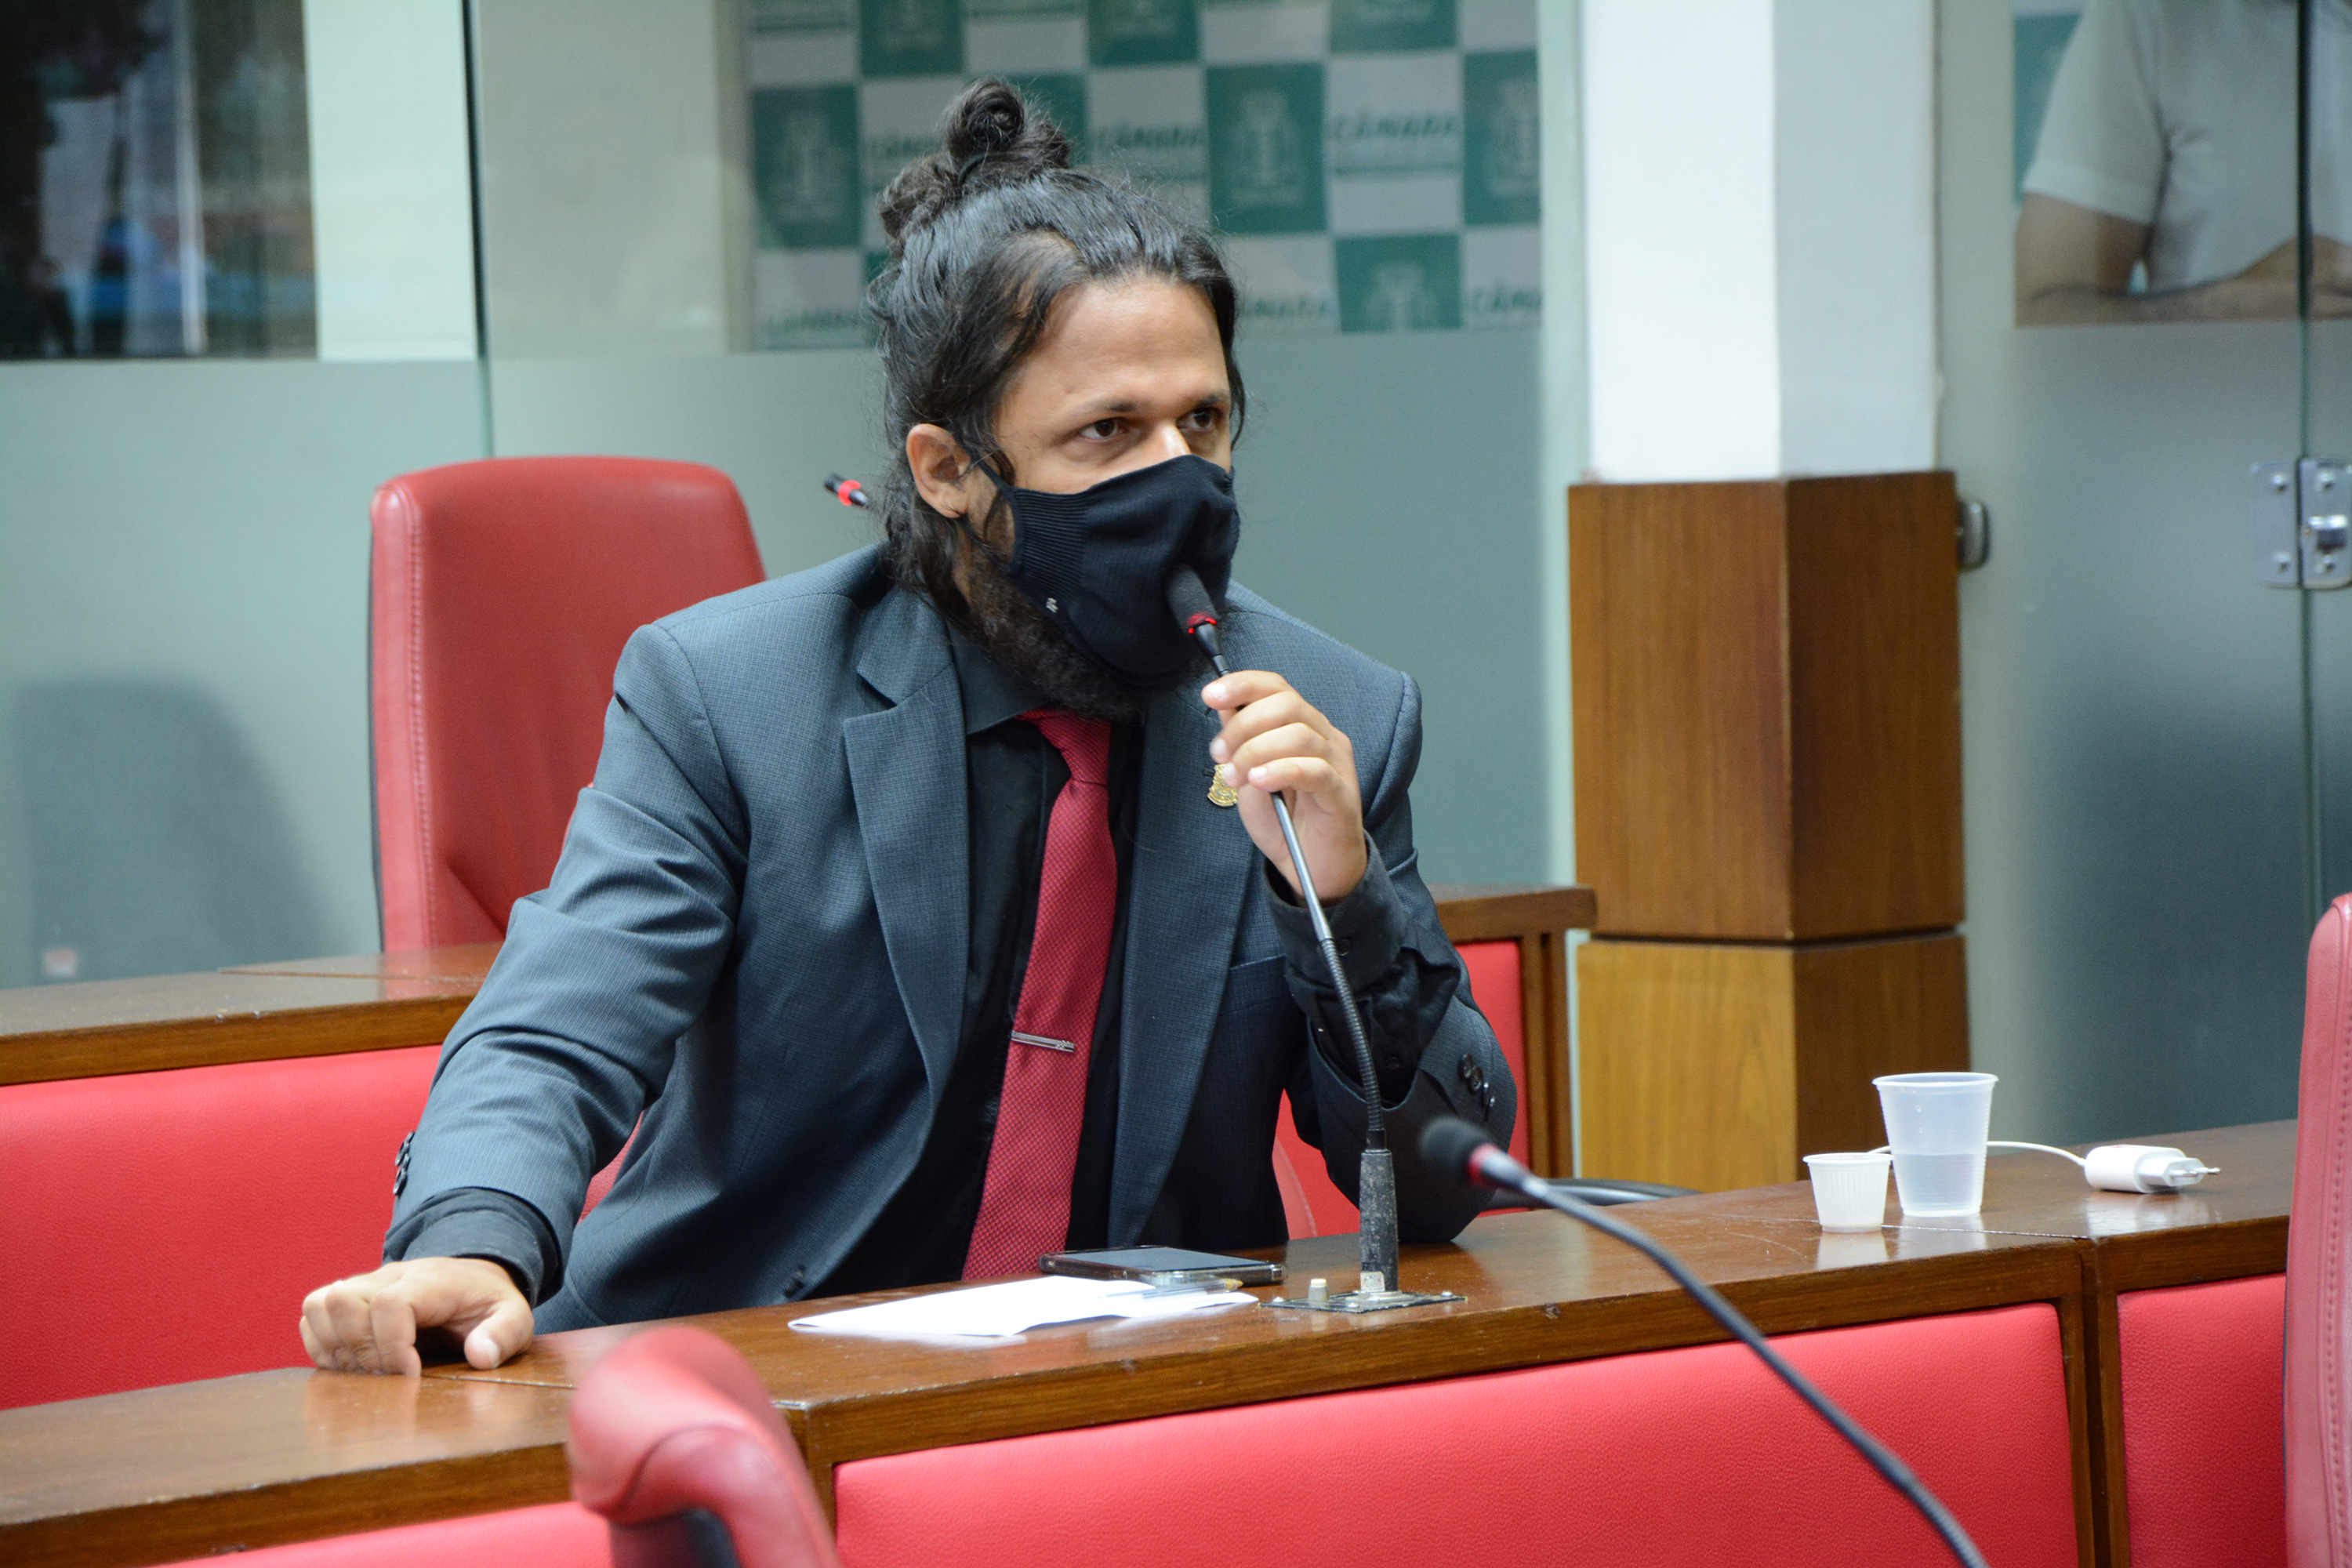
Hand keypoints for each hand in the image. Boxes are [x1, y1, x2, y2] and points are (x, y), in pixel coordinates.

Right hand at [299, 1257, 532, 1374]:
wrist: (473, 1280)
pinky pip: (312, 1315)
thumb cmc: (489, 1304)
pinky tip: (352, 1365)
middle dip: (360, 1351)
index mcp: (431, 1281)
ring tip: (368, 1372)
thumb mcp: (516, 1318)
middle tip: (388, 1376)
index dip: (391, 1347)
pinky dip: (321, 1346)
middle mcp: (391, 1276)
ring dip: (335, 1347)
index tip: (411, 1376)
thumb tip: (480, 1355)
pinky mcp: (349, 1298)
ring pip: (320, 1304)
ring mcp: (365, 1285)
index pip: (390, 1304)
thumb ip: (505, 1335)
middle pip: (343, 1301)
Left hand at [1203, 671, 1366, 904]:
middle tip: (1219, 754)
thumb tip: (1223, 706)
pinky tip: (1258, 781)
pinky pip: (1314, 771)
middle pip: (1287, 704)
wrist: (1312, 868)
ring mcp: (1337, 764)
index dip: (1243, 685)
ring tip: (1233, 777)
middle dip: (1242, 725)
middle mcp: (1324, 737)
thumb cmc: (1284, 820)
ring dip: (1255, 751)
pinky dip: (1281, 770)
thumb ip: (1241, 741)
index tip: (1210, 695)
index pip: (1277, 687)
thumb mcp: (1250, 775)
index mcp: (1304, 725)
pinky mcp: (1341, 794)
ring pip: (1299, 734)